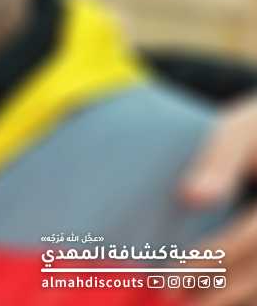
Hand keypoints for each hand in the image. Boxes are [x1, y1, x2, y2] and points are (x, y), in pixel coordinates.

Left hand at [178, 96, 256, 305]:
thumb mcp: (240, 132)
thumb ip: (217, 161)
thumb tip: (190, 197)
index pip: (253, 235)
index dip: (215, 258)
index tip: (173, 277)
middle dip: (220, 289)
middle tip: (172, 298)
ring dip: (234, 297)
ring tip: (188, 305)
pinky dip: (245, 292)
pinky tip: (214, 298)